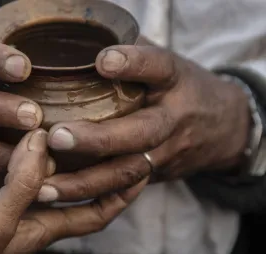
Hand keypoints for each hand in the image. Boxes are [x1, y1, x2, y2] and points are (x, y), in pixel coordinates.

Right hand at [0, 130, 147, 253]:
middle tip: (111, 128)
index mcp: (44, 226)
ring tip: (66, 117)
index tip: (143, 166)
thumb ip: (19, 187)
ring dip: (51, 148)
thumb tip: (39, 140)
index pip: (98, 209)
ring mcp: (4, 199)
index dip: (123, 191)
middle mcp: (30, 210)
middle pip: (72, 183)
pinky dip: (7, 144)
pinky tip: (10, 122)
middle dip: (94, 161)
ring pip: (37, 168)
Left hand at [40, 40, 249, 201]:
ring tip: (46, 185)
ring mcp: (166, 152)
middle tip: (57, 137)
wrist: (224, 126)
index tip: (103, 61)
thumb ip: (135, 53)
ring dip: (85, 181)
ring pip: (128, 171)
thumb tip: (84, 42)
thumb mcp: (167, 64)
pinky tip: (58, 195)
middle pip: (140, 132)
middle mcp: (173, 119)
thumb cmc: (183, 88)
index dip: (134, 64)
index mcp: (176, 80)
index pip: (158, 67)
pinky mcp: (157, 174)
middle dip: (98, 138)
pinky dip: (91, 194)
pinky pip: (123, 188)